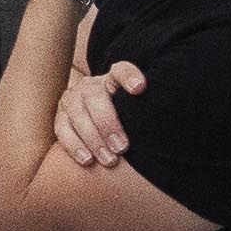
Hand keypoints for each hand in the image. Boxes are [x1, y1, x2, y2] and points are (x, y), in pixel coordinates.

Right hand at [52, 44, 146, 168]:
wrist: (96, 118)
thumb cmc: (125, 117)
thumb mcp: (135, 111)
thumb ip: (146, 113)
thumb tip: (170, 126)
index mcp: (113, 79)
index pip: (121, 71)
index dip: (129, 76)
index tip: (140, 89)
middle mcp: (90, 86)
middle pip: (95, 97)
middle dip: (108, 123)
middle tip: (122, 148)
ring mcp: (72, 99)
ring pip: (77, 114)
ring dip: (93, 139)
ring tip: (109, 160)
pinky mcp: (60, 116)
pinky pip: (62, 129)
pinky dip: (74, 145)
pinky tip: (87, 160)